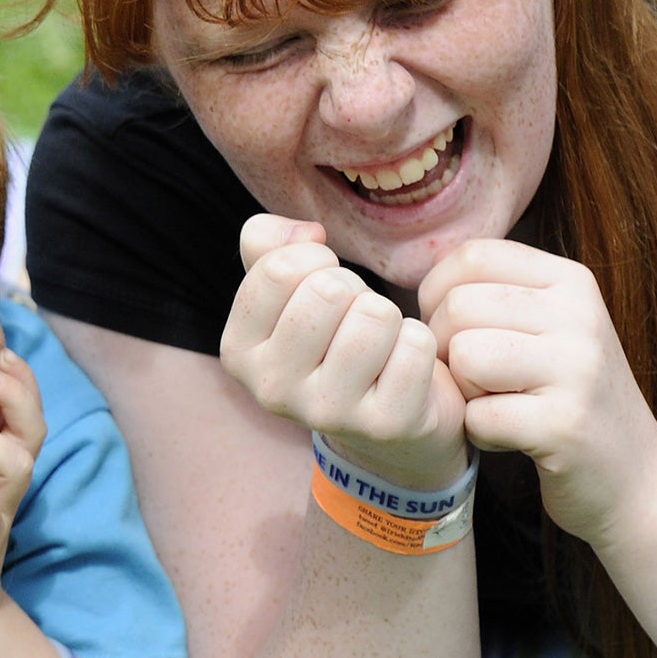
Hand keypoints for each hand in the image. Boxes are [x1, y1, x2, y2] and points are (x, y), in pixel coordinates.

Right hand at [220, 214, 467, 487]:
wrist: (384, 425)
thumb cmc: (332, 341)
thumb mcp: (286, 293)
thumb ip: (270, 245)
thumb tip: (307, 232)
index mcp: (237, 351)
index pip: (278, 270)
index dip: (314, 259)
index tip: (320, 284)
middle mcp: (271, 388)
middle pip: (329, 290)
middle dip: (354, 289)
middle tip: (354, 318)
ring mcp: (327, 413)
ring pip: (375, 315)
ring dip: (388, 316)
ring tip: (379, 341)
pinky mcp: (384, 425)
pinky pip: (416, 345)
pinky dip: (419, 343)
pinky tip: (404, 365)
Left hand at [421, 239, 656, 547]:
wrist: (631, 473)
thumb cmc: (563, 393)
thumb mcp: (544, 325)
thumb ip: (492, 292)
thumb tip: (417, 280)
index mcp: (570, 281)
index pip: (473, 256)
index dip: (437, 292)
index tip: (453, 329)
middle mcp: (580, 316)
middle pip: (457, 307)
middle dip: (446, 349)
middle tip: (477, 380)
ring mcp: (578, 369)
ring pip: (464, 355)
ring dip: (464, 391)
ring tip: (496, 404)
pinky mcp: (565, 424)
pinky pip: (477, 415)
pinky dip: (479, 433)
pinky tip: (510, 436)